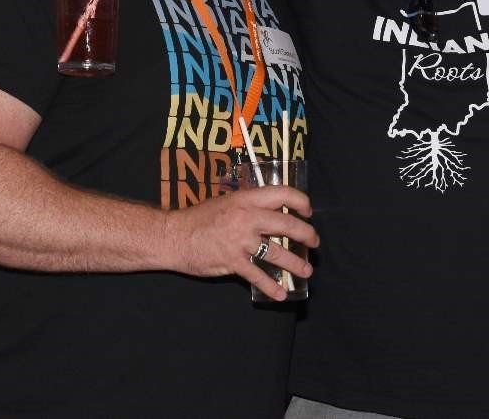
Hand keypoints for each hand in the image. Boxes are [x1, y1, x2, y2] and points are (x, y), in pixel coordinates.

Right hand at [165, 185, 318, 300]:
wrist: (174, 236)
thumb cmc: (199, 218)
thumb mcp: (226, 202)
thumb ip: (248, 206)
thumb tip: (271, 210)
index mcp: (246, 199)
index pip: (282, 194)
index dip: (300, 201)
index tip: (308, 211)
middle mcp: (247, 218)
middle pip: (287, 224)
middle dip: (306, 234)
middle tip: (314, 242)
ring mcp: (241, 241)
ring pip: (277, 253)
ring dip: (295, 264)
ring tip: (306, 271)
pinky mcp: (233, 262)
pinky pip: (257, 276)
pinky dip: (271, 286)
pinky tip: (281, 294)